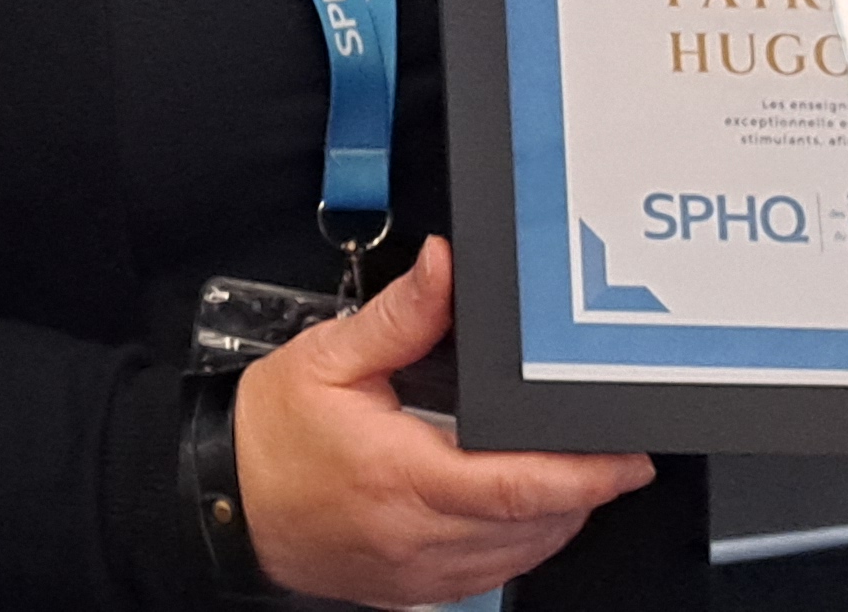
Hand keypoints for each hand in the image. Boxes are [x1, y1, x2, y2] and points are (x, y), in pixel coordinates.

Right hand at [232, 239, 650, 607]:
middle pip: (532, 525)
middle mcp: (415, 534)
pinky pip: (489, 574)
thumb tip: (444, 268)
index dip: (584, 475)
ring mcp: (416, 570)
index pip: (515, 485)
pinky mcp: (412, 588)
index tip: (626, 457)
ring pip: (518, 557)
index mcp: (401, 475)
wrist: (221, 501)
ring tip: (577, 475)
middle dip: (584, 491)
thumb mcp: (328, 358)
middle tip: (612, 453)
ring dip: (558, 519)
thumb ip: (399, 317)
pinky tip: (526, 510)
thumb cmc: (270, 435)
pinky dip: (522, 543)